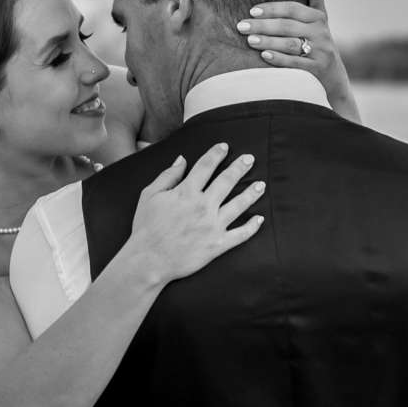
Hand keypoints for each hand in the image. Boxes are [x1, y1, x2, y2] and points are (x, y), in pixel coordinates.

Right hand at [123, 143, 266, 287]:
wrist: (149, 260)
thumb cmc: (146, 228)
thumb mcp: (149, 196)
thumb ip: (168, 176)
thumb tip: (182, 159)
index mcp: (186, 192)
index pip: (205, 166)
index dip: (216, 154)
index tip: (224, 147)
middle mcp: (203, 206)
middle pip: (226, 181)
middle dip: (239, 167)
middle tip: (250, 159)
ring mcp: (213, 226)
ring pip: (239, 205)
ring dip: (251, 193)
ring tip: (261, 185)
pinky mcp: (218, 244)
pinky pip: (240, 235)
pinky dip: (252, 227)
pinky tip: (260, 219)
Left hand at [239, 0, 359, 120]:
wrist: (334, 77)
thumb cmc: (319, 43)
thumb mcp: (320, 18)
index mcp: (318, 17)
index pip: (292, 9)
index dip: (272, 8)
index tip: (252, 11)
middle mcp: (322, 33)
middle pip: (288, 26)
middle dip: (263, 26)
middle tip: (241, 26)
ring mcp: (321, 52)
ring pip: (291, 45)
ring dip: (269, 42)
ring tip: (249, 40)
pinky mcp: (318, 70)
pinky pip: (296, 64)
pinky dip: (280, 59)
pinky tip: (264, 56)